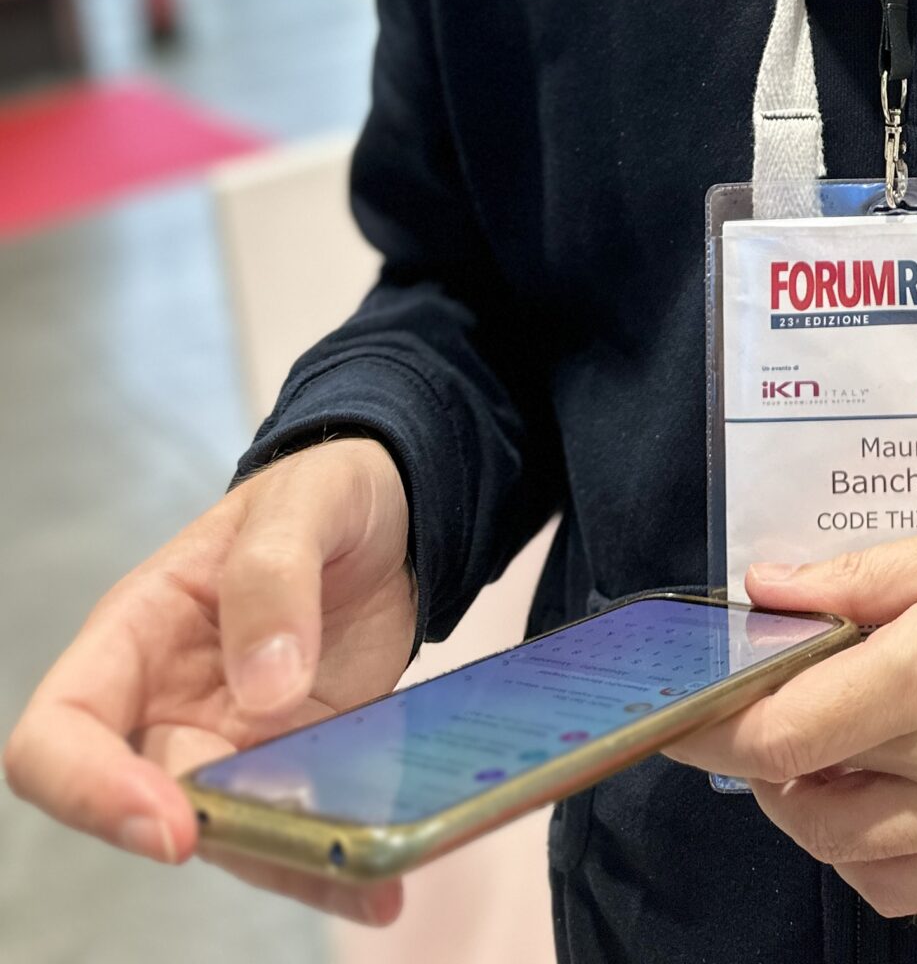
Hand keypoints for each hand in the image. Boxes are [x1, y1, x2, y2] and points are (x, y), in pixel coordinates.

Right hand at [4, 436, 416, 927]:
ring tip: (368, 881)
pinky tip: (385, 885)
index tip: (170, 820)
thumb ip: (274, 574)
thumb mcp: (304, 501)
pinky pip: (298, 831)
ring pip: (231, 834)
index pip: (58, 735)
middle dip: (218, 831)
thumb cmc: (322, 493)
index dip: (90, 790)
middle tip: (301, 836)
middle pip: (153, 802)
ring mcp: (233, 745)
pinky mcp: (297, 766)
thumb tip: (264, 688)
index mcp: (135, 636)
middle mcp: (169, 707)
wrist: (396, 510)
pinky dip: (336, 864)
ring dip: (289, 865)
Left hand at [662, 504, 916, 917]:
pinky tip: (875, 804)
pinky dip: (868, 858)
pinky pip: (910, 891)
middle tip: (766, 709)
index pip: (785, 734)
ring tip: (823, 748)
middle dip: (762, 759)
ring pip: (849, 854)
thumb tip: (764, 591)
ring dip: (810, 807)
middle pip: (805, 799)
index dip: (717, 726)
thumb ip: (859, 578)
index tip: (684, 709)